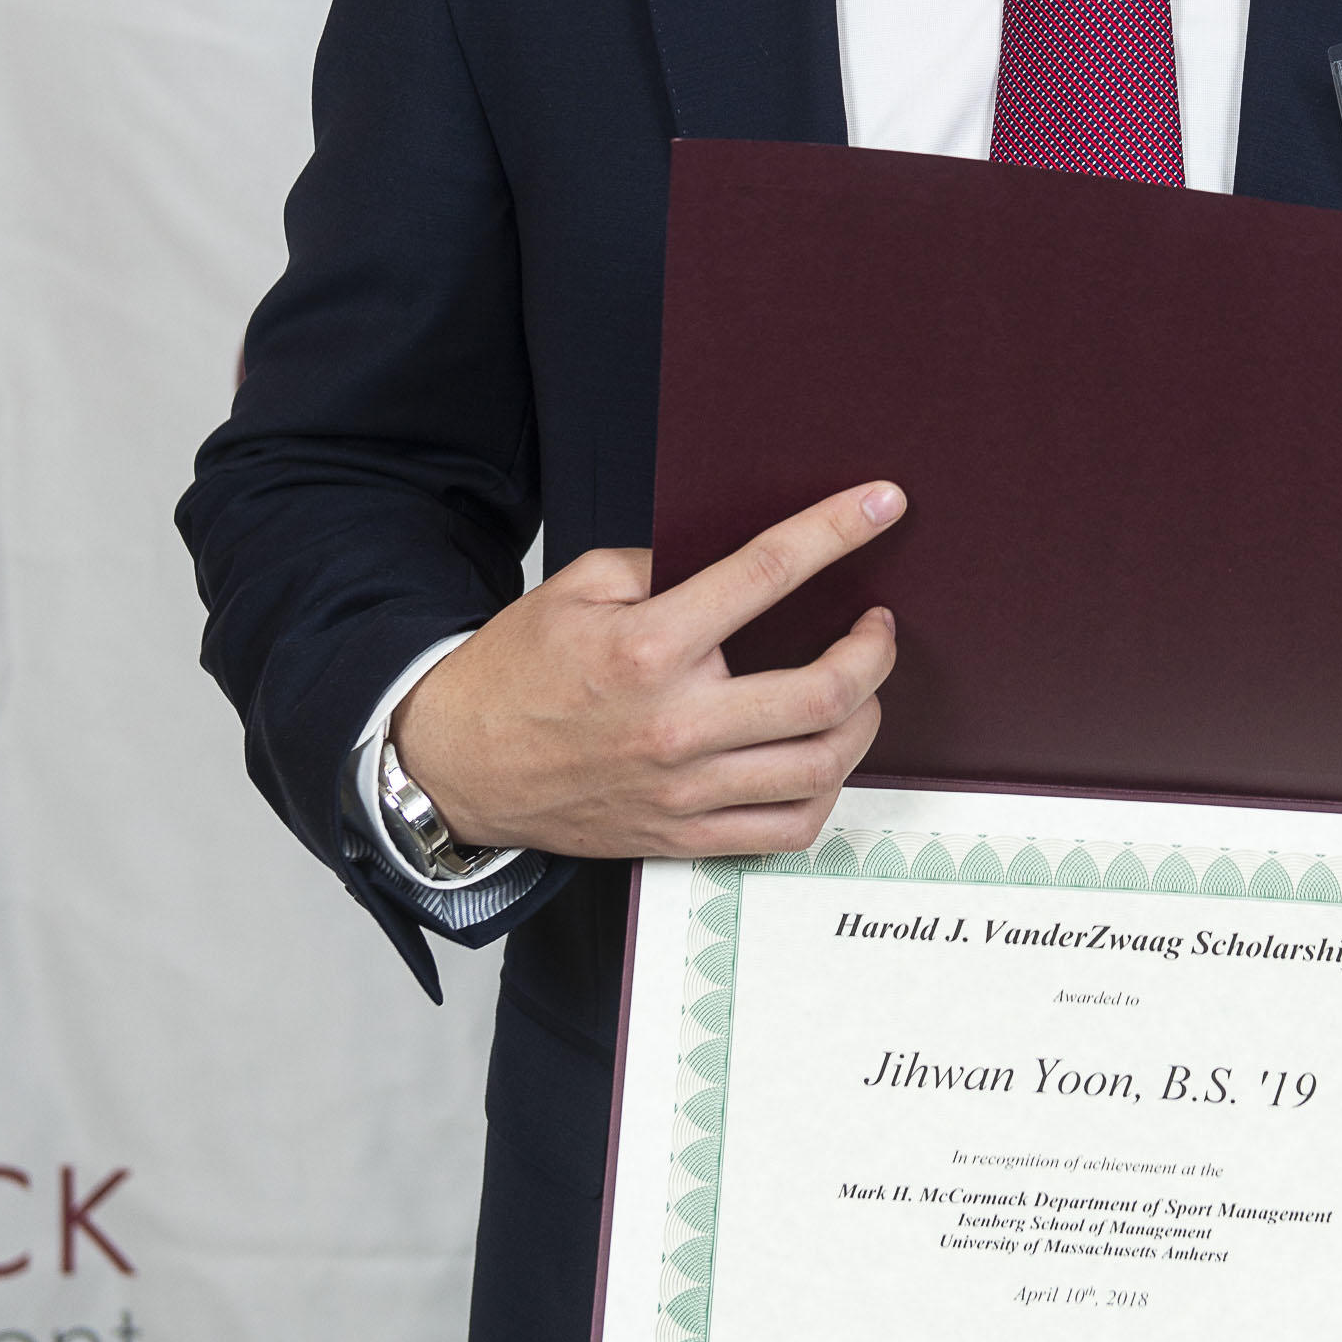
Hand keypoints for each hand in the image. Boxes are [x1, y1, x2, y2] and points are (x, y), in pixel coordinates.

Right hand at [391, 480, 906, 861]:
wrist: (458, 766)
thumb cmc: (516, 672)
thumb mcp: (576, 588)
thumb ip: (658, 561)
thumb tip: (737, 547)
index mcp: (648, 648)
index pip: (767, 574)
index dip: (836, 531)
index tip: (884, 504)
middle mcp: (675, 724)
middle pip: (822, 692)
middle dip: (875, 650)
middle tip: (877, 626)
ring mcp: (684, 790)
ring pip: (820, 765)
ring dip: (865, 719)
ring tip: (861, 688)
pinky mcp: (683, 837)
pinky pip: (788, 829)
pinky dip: (828, 792)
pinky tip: (826, 756)